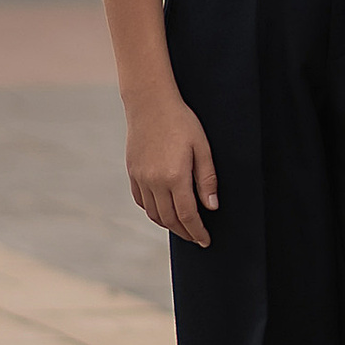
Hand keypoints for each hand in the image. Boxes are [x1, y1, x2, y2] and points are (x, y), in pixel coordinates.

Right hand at [126, 95, 217, 245]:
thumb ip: (207, 179)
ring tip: (183, 227)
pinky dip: (153, 211)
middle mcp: (154, 181)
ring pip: (154, 213)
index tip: (206, 241)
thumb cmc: (182, 122)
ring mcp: (140, 178)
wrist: (150, 103)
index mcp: (175, 176)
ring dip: (169, 225)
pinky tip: (164, 210)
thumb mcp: (202, 147)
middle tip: (197, 238)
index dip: (197, 231)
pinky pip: (142, 201)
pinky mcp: (132, 172)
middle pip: (169, 219)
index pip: (187, 215)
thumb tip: (211, 207)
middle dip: (185, 232)